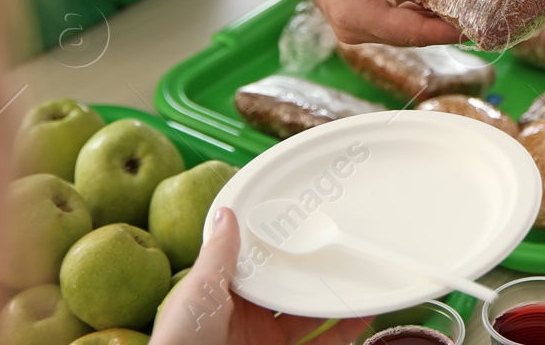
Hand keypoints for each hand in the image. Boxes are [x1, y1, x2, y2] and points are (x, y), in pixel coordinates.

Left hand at [152, 207, 369, 344]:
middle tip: (343, 249)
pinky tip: (363, 316)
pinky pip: (321, 344)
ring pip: (309, 315)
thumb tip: (226, 213)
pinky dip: (343, 332)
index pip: (257, 264)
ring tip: (362, 279)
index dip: (279, 247)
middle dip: (314, 272)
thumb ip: (219, 255)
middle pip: (288, 287)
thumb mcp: (198, 290)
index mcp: (224, 294)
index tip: (305, 225)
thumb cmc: (182, 338)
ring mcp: (265, 339)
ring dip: (335, 299)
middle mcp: (247, 316)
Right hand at [270, 0, 464, 44]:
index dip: (446, 30)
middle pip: (412, 36)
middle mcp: (354, 27)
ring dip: (436, 17)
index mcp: (353, 11)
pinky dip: (421, 9)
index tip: (479, 23)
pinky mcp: (362, 15)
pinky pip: (398, 19)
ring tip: (474, 2)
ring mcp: (357, 24)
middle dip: (448, 25)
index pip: (410, 32)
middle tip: (487, 10)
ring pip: (407, 30)